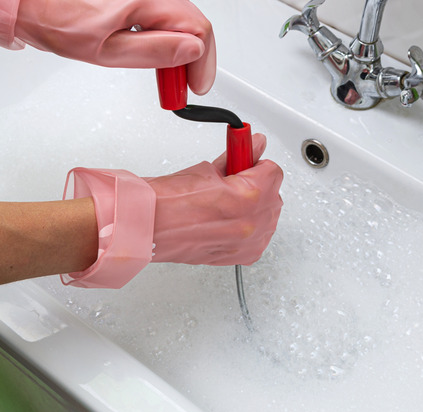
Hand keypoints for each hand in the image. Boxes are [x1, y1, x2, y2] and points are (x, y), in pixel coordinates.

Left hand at [0, 0, 215, 93]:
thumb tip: (191, 52)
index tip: (195, 85)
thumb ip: (153, 51)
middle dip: (191, 58)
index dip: (203, 62)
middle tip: (177, 86)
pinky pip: (158, 12)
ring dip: (176, 47)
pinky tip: (148, 50)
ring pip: (177, 18)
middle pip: (191, 23)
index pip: (199, 29)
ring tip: (162, 74)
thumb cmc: (54, 19)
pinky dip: (160, 33)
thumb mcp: (105, 49)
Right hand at [61, 133, 282, 287]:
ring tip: (226, 202)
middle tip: (232, 181)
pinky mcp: (240, 255)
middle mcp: (252, 223)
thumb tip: (253, 145)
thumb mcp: (208, 170)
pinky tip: (229, 219)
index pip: (273, 171)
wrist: (148, 227)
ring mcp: (247, 242)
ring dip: (255, 206)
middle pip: (274, 194)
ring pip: (269, 216)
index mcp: (247, 198)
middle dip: (257, 185)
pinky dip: (249, 227)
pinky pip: (259, 237)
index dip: (256, 164)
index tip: (243, 163)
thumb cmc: (168, 202)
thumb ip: (238, 158)